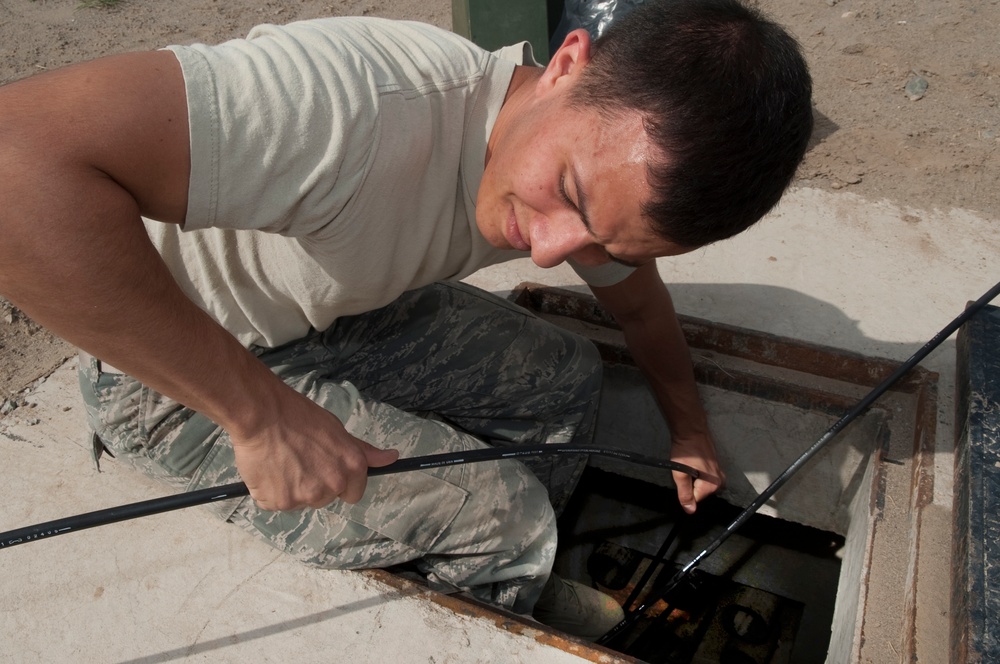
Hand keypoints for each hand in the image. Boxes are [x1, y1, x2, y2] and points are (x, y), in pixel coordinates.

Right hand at [230, 389, 398, 510]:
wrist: (263, 415)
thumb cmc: (300, 417)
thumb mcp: (338, 431)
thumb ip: (364, 452)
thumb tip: (393, 458)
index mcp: (352, 468)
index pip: (353, 494)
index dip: (339, 483)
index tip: (325, 471)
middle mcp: (332, 486)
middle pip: (325, 498)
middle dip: (313, 485)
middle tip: (298, 460)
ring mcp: (305, 497)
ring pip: (300, 502)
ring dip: (291, 489)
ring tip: (281, 462)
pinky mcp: (279, 502)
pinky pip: (275, 503)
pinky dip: (269, 491)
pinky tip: (267, 469)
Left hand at [670, 431, 724, 514]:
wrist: (691, 430)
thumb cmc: (685, 451)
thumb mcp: (680, 474)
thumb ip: (685, 494)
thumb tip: (690, 511)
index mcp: (712, 485)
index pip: (695, 499)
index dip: (684, 490)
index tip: (682, 476)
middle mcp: (720, 481)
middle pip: (700, 493)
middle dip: (690, 485)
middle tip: (685, 470)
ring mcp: (720, 474)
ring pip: (702, 485)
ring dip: (693, 479)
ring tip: (689, 466)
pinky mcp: (717, 467)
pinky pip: (705, 478)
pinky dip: (698, 474)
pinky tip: (693, 464)